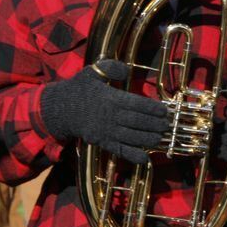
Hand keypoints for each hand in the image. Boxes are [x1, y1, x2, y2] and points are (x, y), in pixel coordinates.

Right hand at [40, 59, 168, 163]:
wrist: (58, 109)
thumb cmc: (79, 89)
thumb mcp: (92, 72)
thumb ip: (110, 68)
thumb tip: (127, 69)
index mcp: (110, 98)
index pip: (136, 104)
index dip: (152, 108)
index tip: (165, 110)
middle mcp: (110, 116)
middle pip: (137, 121)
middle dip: (154, 124)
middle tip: (168, 125)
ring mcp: (106, 131)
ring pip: (131, 136)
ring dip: (148, 139)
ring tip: (161, 138)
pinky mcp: (101, 142)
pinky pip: (119, 150)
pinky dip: (132, 155)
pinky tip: (145, 158)